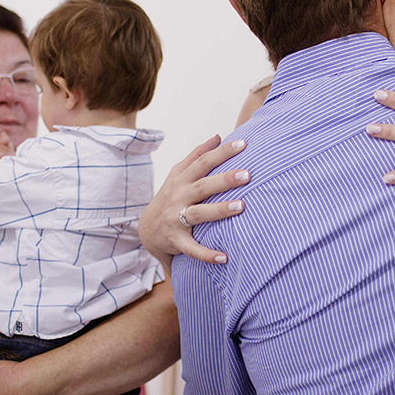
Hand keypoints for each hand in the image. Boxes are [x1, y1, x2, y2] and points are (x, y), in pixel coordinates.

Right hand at [138, 134, 249, 265]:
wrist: (147, 229)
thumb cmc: (170, 197)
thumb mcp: (178, 174)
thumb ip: (197, 155)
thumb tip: (218, 136)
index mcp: (181, 179)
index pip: (203, 161)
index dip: (222, 152)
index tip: (243, 144)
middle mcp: (178, 197)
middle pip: (203, 186)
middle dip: (224, 179)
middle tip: (247, 174)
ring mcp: (176, 219)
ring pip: (199, 213)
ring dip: (220, 210)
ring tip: (242, 206)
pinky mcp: (176, 240)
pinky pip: (192, 249)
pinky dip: (207, 254)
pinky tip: (224, 257)